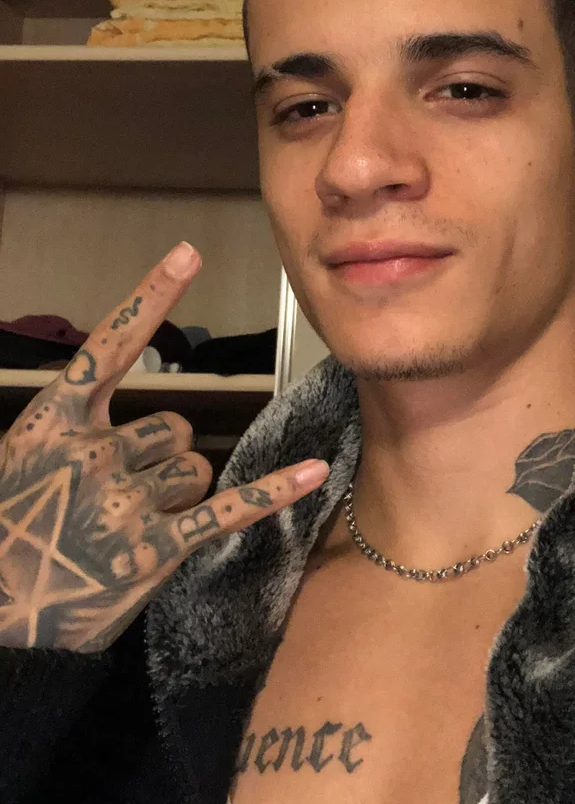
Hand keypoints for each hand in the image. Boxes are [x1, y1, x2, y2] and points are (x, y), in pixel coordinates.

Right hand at [0, 243, 328, 652]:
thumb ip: (74, 431)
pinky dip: (275, 492)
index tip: (189, 254)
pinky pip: (230, 509)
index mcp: (52, 423)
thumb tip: (133, 425)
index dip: (150, 298)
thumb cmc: (9, 536)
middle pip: (172, 426)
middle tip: (114, 501)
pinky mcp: (157, 549)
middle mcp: (93, 452)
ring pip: (194, 468)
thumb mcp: (19, 465)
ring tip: (128, 530)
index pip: (110, 346)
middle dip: (158, 457)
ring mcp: (125, 501)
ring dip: (177, 494)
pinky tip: (315, 472)